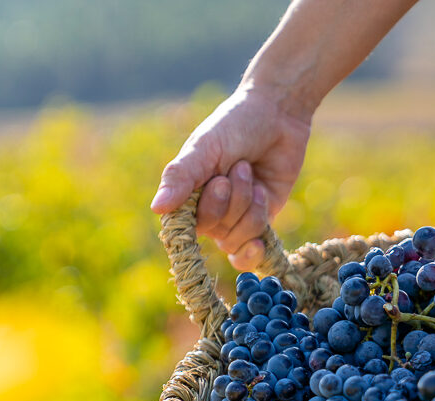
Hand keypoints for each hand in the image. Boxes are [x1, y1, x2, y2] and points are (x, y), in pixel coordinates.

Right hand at [150, 86, 311, 269]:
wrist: (278, 117)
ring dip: (250, 207)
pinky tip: (259, 242)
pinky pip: (252, 250)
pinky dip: (255, 247)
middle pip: (215, 230)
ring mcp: (235, 219)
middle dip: (233, 199)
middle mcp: (208, 210)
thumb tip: (157, 208)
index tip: (219, 181)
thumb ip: (181, 176)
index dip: (205, 210)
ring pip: (236, 239)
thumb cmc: (234, 126)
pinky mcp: (261, 221)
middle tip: (242, 166)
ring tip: (254, 175)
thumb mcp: (204, 148)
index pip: (183, 226)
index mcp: (187, 193)